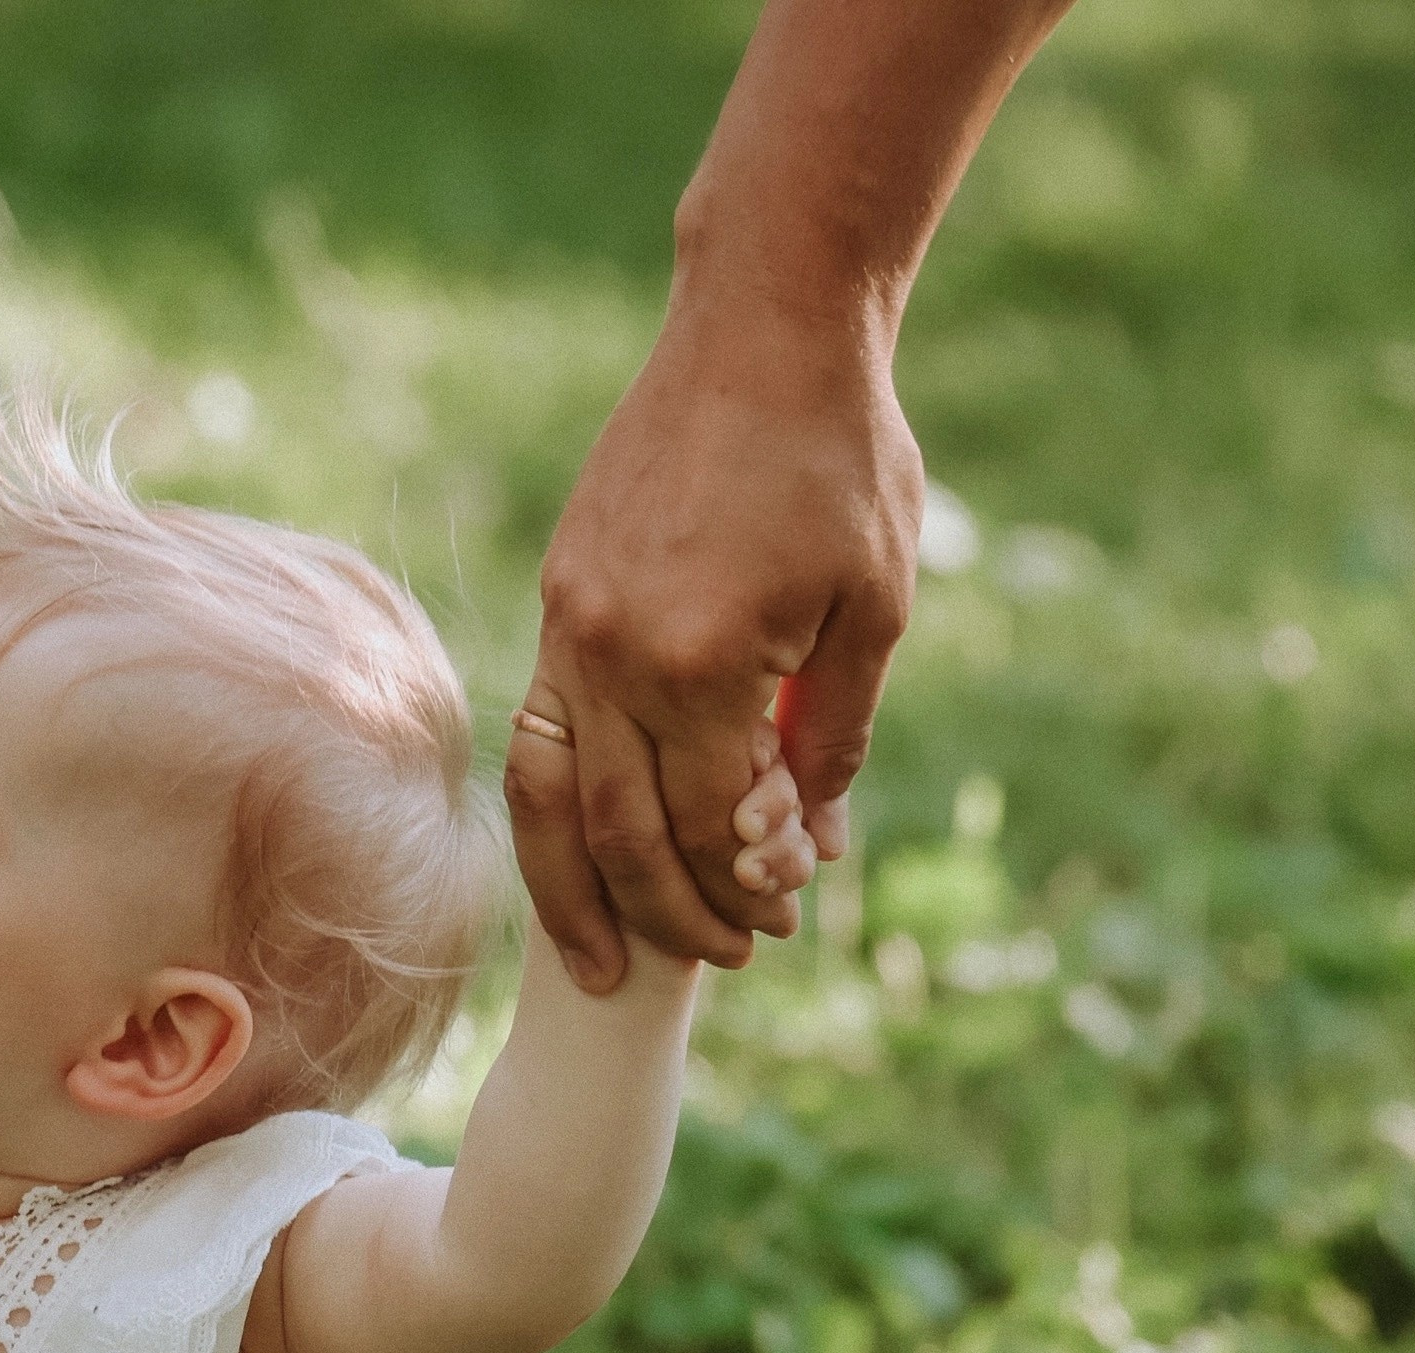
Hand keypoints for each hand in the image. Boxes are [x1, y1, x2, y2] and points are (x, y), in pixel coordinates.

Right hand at [512, 294, 919, 990]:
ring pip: (548, 794)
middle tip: (721, 958)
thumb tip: (810, 847)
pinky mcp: (556, 596)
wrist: (760, 329)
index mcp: (702, 661)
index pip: (706, 825)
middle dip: (670, 913)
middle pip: (620, 831)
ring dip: (575, 890)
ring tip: (601, 961)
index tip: (781, 923)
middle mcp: (611, 654)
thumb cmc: (840, 460)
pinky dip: (555, 804)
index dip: (745, 889)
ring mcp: (568, 624)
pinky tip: (579, 847)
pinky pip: (539, 729)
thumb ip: (833, 738)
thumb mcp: (875, 610)